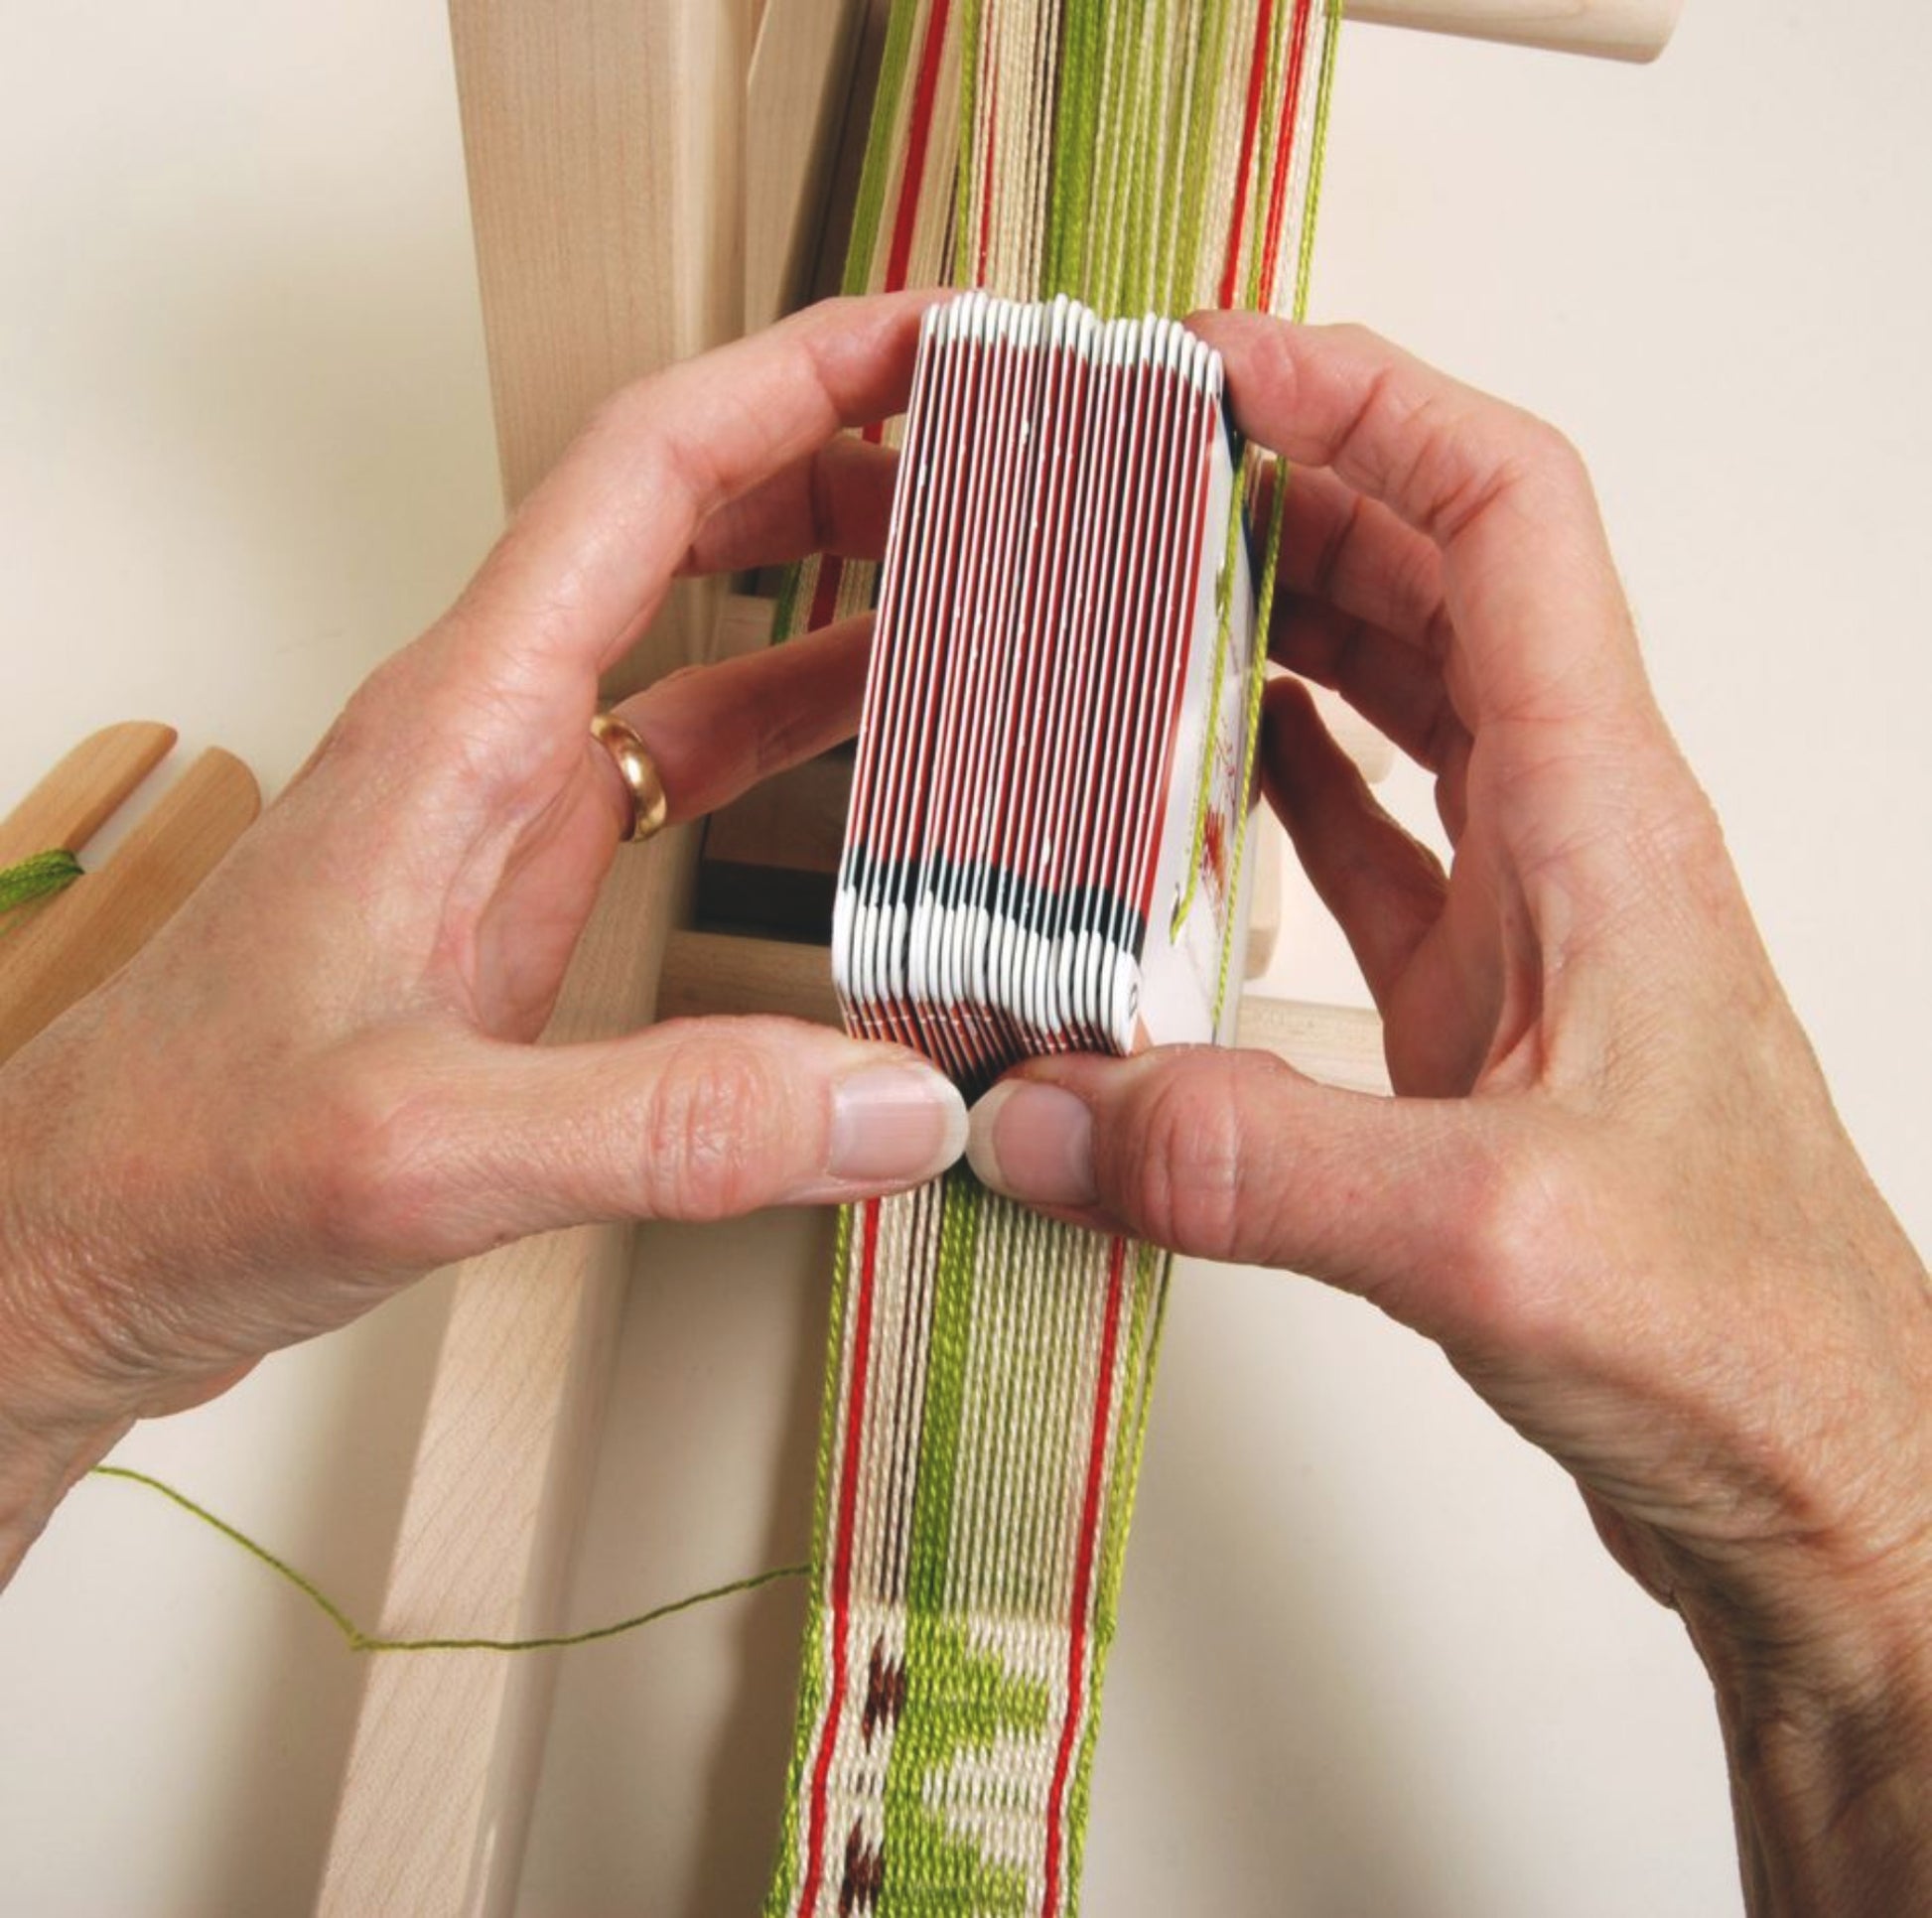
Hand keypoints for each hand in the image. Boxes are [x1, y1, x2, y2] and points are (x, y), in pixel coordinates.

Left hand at [0, 294, 966, 1567]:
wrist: (80, 1246)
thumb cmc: (180, 1165)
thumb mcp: (424, 1150)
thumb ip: (665, 1124)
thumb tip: (890, 1103)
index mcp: (456, 723)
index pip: (642, 475)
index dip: (791, 382)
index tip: (924, 341)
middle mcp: (486, 739)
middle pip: (681, 524)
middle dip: (837, 463)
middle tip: (982, 463)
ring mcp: (508, 816)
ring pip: (695, 645)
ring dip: (826, 597)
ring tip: (965, 588)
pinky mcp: (524, 898)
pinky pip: (686, 773)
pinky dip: (791, 741)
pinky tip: (869, 767)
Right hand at [964, 315, 1930, 1909]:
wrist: (1819, 1470)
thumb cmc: (1747, 1336)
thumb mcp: (1492, 1236)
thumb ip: (1252, 1162)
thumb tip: (1042, 1110)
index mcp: (1602, 813)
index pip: (1507, 512)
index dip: (1371, 401)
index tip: (1221, 366)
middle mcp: (1568, 836)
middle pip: (1429, 580)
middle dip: (1283, 494)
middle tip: (1125, 482)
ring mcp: (1522, 923)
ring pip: (1393, 702)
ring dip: (1273, 629)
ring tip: (1128, 604)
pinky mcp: (1473, 1015)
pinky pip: (1362, 844)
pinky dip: (1271, 787)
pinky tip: (1186, 789)